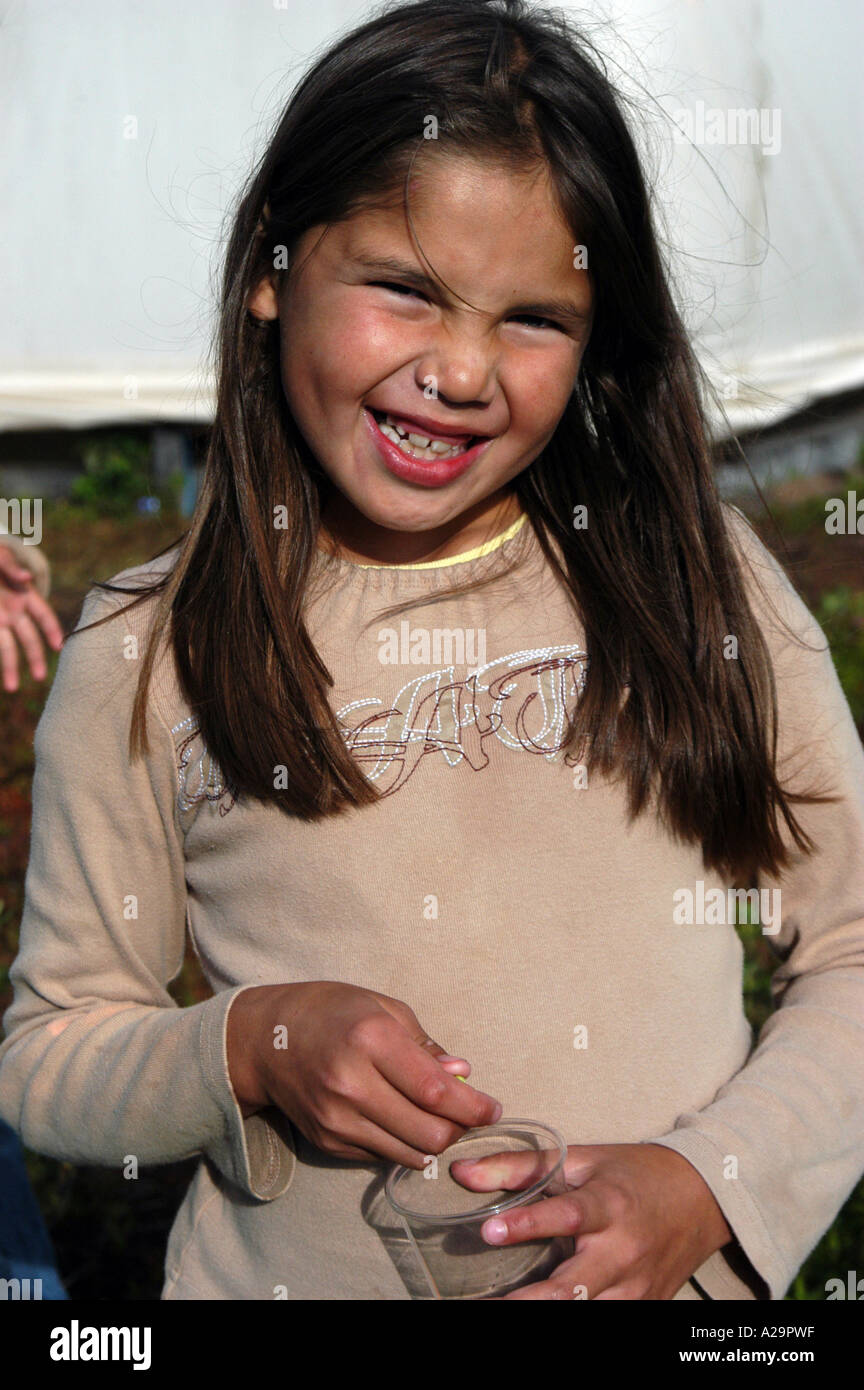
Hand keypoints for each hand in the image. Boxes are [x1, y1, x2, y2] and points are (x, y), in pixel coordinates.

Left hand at [0, 544, 63, 689]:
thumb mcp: (1, 557)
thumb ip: (12, 568)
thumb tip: (27, 580)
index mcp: (24, 596)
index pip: (43, 615)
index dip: (52, 630)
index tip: (59, 646)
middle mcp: (14, 612)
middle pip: (28, 638)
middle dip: (34, 658)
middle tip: (40, 677)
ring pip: (6, 647)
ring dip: (10, 667)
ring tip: (12, 688)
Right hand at [225, 981, 502, 1168]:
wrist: (264, 1040)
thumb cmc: (330, 1012)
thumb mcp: (383, 1008)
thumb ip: (426, 1046)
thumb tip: (463, 1076)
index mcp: (370, 1040)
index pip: (435, 1091)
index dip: (473, 1107)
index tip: (493, 1108)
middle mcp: (351, 1084)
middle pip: (428, 1132)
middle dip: (458, 1129)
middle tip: (468, 1115)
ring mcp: (336, 1118)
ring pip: (409, 1153)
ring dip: (434, 1142)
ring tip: (439, 1120)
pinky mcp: (327, 1141)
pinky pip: (382, 1156)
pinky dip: (404, 1145)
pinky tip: (404, 1122)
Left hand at [450, 1141, 733, 1299]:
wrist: (700, 1198)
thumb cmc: (633, 1175)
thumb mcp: (581, 1159)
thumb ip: (520, 1167)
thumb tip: (461, 1171)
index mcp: (610, 1205)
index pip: (567, 1216)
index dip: (529, 1223)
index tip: (489, 1230)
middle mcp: (623, 1251)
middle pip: (575, 1288)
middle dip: (529, 1302)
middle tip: (484, 1304)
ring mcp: (635, 1288)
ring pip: (588, 1314)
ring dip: (544, 1315)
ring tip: (499, 1310)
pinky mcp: (643, 1308)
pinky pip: (604, 1321)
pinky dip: (572, 1320)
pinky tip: (537, 1314)